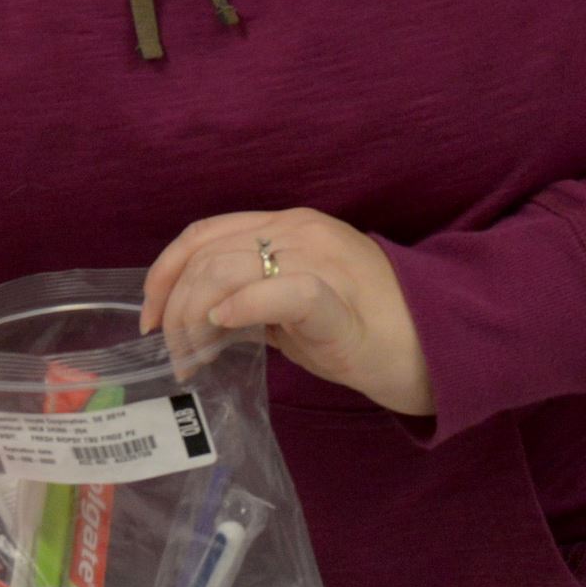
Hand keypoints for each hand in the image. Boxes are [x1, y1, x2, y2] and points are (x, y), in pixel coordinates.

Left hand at [141, 208, 433, 416]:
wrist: (437, 348)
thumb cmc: (364, 329)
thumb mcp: (294, 303)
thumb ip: (248, 296)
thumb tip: (196, 316)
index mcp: (288, 226)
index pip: (203, 234)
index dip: (163, 273)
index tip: (149, 317)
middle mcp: (299, 232)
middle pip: (205, 257)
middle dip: (173, 309)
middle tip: (175, 354)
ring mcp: (320, 260)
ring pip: (226, 271)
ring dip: (194, 321)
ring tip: (195, 359)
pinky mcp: (337, 298)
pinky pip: (278, 293)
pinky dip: (239, 308)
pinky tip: (223, 330)